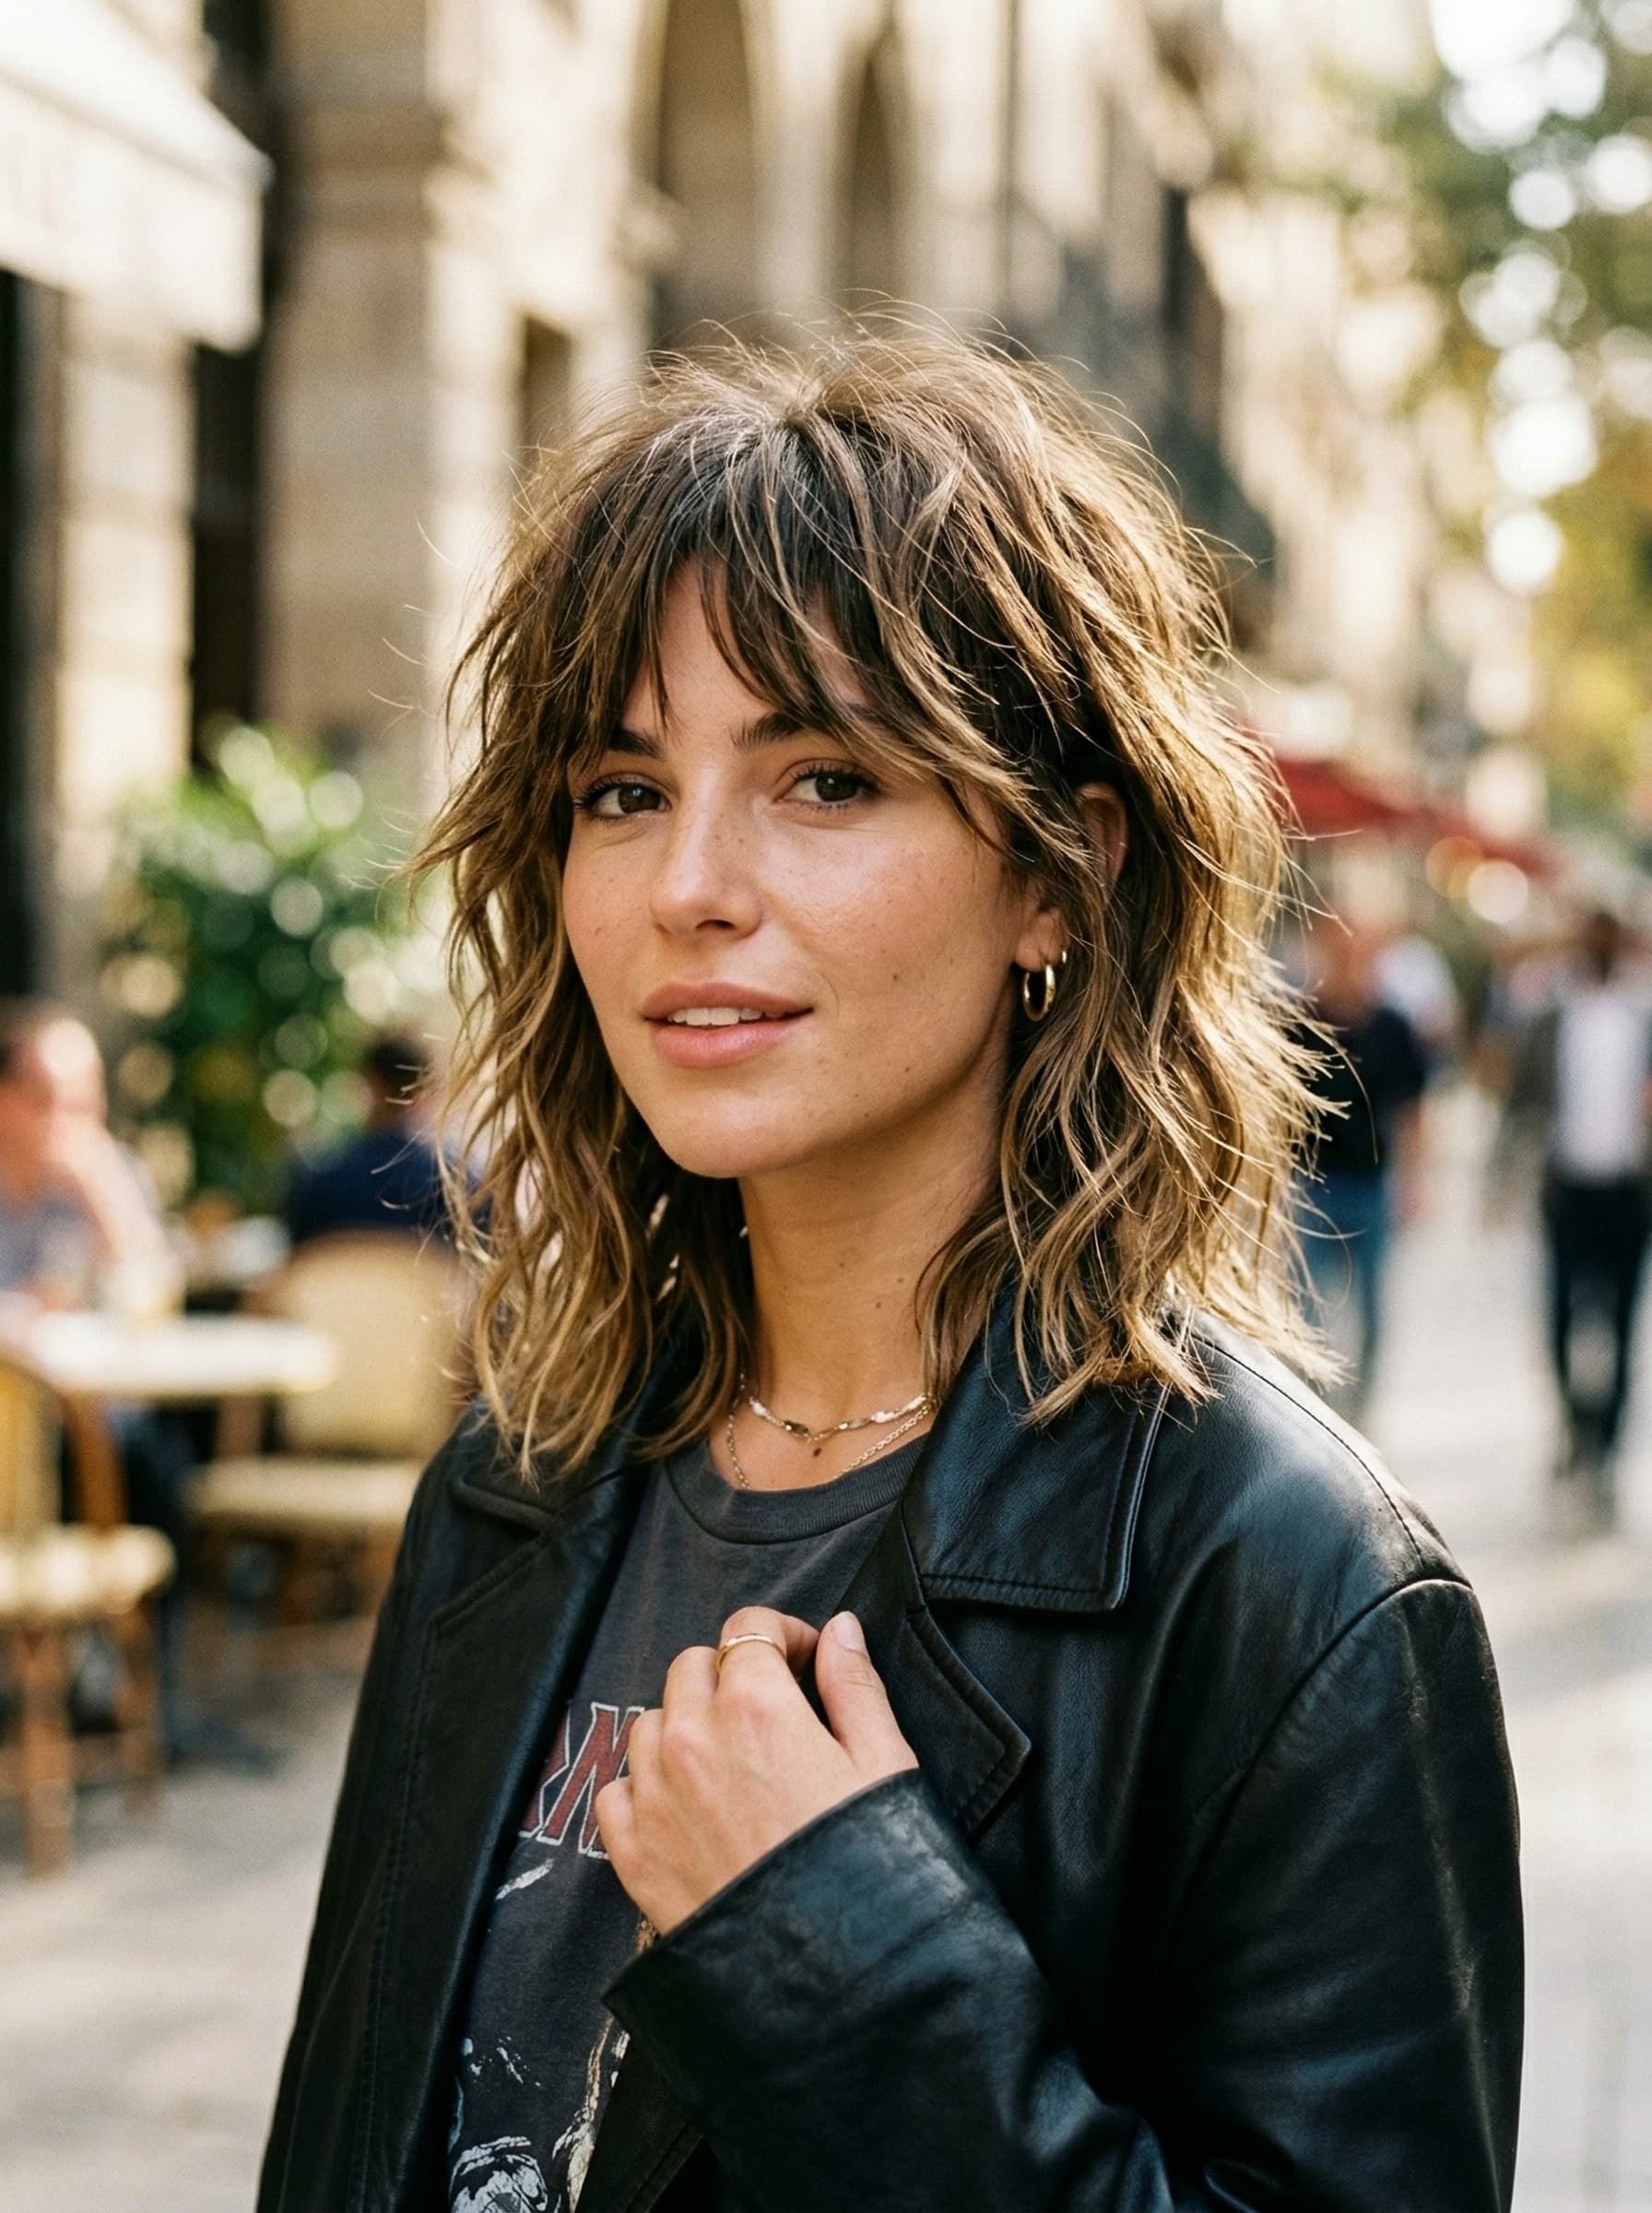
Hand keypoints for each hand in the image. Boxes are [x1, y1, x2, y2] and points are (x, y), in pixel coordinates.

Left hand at [594, 1606, 917, 1933]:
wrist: (830, 1982)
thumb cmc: (869, 1870)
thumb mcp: (885, 1766)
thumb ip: (856, 1686)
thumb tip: (841, 1628)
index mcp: (758, 1706)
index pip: (747, 1628)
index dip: (781, 1637)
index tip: (803, 1663)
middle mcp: (694, 1738)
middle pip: (693, 1667)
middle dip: (732, 1676)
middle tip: (772, 1715)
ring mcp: (655, 1795)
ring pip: (652, 1721)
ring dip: (687, 1727)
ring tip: (733, 1765)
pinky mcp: (632, 1852)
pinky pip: (618, 1789)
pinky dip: (645, 1787)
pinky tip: (689, 1809)